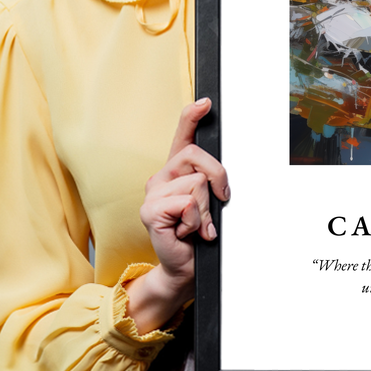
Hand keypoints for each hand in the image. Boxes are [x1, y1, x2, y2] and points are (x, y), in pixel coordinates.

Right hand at [125, 98, 229, 332]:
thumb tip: (220, 175)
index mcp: (176, 171)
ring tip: (197, 225)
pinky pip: (187, 203)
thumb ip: (211, 183)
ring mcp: (152, 193)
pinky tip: (187, 232)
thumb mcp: (209, 202)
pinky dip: (196, 221)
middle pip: (197, 156)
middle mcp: (161, 177)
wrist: (185, 267)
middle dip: (218, 178)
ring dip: (206, 209)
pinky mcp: (150, 211)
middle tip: (218, 202)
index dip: (192, 116)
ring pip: (197, 183)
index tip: (206, 102)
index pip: (182, 136)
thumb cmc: (198, 235)